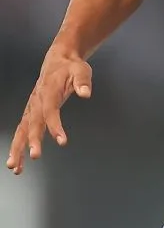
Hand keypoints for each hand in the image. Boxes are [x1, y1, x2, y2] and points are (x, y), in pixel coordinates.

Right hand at [6, 48, 92, 173]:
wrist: (58, 60)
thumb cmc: (70, 67)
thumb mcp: (81, 70)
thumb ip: (82, 81)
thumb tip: (85, 93)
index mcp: (49, 91)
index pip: (51, 110)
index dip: (55, 126)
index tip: (62, 141)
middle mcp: (37, 101)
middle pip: (33, 123)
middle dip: (32, 140)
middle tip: (34, 156)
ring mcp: (31, 108)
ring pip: (22, 130)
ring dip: (17, 148)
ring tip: (15, 168)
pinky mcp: (31, 113)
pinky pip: (22, 132)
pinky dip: (18, 146)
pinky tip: (18, 163)